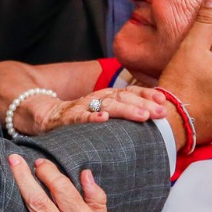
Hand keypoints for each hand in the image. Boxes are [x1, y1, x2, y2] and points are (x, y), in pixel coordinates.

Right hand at [18, 87, 168, 136]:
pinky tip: (103, 120)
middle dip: (143, 104)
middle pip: (123, 98)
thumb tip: (151, 117)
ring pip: (107, 106)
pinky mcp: (69, 118)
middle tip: (161, 112)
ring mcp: (83, 107)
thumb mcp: (104, 112)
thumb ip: (123, 113)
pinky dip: (92, 118)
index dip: (147, 94)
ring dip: (126, 110)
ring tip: (142, 116)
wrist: (47, 118)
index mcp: (107, 96)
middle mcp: (97, 98)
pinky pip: (81, 117)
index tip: (163, 100)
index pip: (130, 92)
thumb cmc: (82, 118)